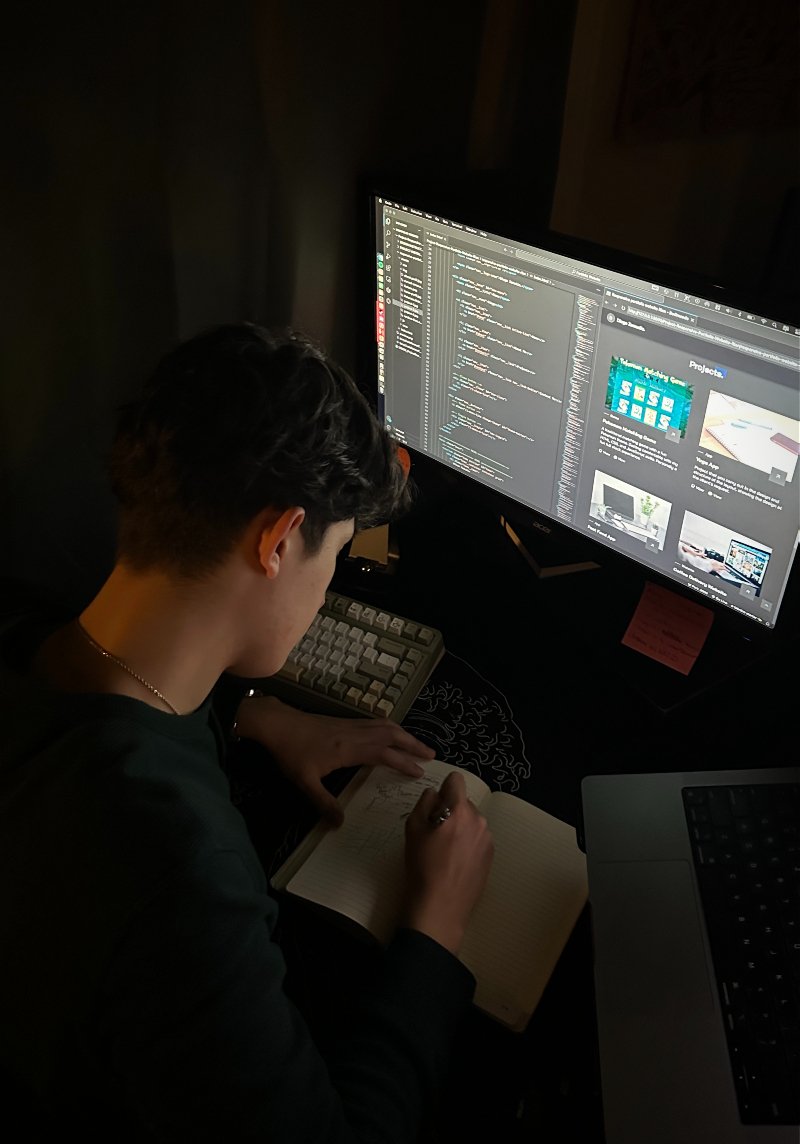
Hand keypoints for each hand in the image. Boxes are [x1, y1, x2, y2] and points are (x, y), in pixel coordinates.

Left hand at [232, 695, 434, 823]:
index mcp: (350, 749)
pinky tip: (392, 732)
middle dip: (413, 745)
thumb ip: (324, 803)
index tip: (420, 772)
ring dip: (404, 734)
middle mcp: (355, 734)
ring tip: (418, 744)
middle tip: (432, 755)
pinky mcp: (346, 720)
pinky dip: (390, 727)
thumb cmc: (292, 753)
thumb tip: (340, 825)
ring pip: (385, 726)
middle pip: (392, 735)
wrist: (278, 724)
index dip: (404, 762)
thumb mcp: (305, 782)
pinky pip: (375, 721)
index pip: (385, 754)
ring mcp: (351, 724)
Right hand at [403, 770, 493, 955]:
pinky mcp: (491, 856)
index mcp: (459, 810)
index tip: (435, 806)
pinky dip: (468, 843)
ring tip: (446, 851)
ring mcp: (488, 839)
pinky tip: (456, 863)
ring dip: (460, 827)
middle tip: (435, 833)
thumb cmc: (422, 866)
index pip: (456, 780)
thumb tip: (435, 794)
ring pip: (472, 821)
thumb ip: (424, 803)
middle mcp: (479, 820)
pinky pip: (478, 838)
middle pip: (463, 803)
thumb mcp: (413, 828)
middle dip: (451, 811)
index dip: (443, 789)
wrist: (440, 906)